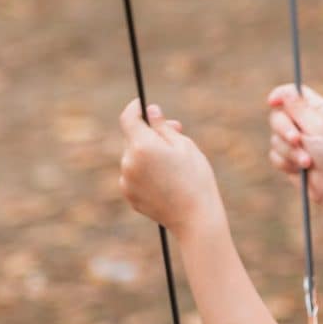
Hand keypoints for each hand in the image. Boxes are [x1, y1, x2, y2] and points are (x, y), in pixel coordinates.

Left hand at [118, 99, 220, 238]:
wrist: (195, 218)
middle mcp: (129, 162)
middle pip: (132, 137)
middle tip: (175, 131)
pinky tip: (166, 179)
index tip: (143, 105)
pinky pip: (133, 175)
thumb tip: (150, 111)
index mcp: (142, 145)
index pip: (128, 118)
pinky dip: (145, 171)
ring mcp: (126, 180)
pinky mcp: (129, 195)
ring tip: (174, 162)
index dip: (135, 108)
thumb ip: (163, 127)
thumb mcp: (184, 145)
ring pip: (133, 157)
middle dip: (148, 132)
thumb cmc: (195, 177)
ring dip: (147, 153)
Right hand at [267, 84, 322, 213]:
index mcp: (317, 110)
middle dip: (284, 129)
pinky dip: (286, 163)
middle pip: (278, 115)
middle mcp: (305, 123)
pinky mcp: (289, 160)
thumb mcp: (318, 126)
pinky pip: (274, 155)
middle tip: (297, 140)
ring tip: (308, 162)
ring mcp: (296, 142)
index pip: (293, 93)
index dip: (280, 95)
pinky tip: (300, 170)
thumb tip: (284, 91)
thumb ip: (298, 108)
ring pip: (274, 138)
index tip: (272, 102)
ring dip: (289, 151)